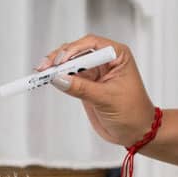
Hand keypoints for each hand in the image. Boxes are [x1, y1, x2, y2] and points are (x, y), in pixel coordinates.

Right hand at [37, 35, 156, 147]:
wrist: (136, 132)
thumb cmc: (132, 113)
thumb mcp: (107, 99)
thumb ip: (82, 88)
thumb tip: (58, 78)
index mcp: (118, 55)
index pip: (92, 44)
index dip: (74, 49)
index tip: (60, 61)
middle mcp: (106, 60)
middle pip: (77, 51)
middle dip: (60, 58)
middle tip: (45, 67)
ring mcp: (95, 72)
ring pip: (71, 63)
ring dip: (56, 67)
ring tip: (41, 73)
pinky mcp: (87, 84)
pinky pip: (69, 76)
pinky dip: (58, 77)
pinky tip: (47, 79)